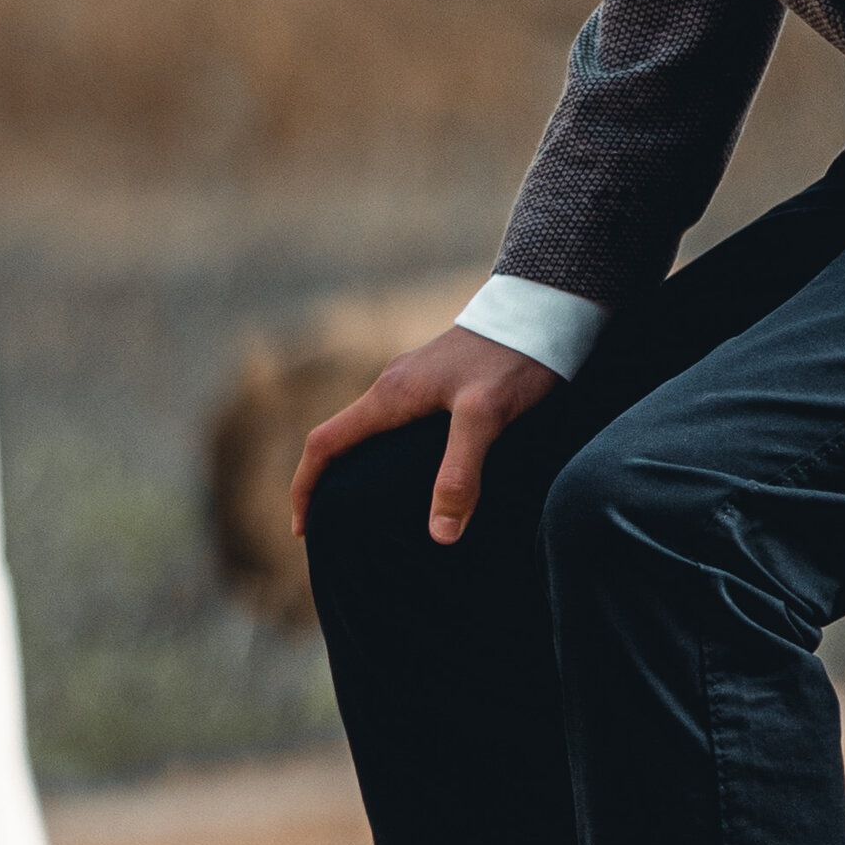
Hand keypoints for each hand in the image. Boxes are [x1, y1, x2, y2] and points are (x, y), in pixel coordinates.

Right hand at [292, 322, 561, 547]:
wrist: (542, 309)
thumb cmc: (511, 359)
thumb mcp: (485, 417)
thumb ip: (460, 473)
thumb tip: (440, 535)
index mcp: (390, 395)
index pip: (325, 442)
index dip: (306, 487)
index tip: (302, 528)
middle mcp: (394, 386)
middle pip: (342, 439)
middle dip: (329, 484)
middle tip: (336, 530)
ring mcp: (417, 382)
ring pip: (373, 432)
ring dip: (361, 469)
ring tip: (376, 513)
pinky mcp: (443, 383)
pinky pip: (401, 424)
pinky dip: (392, 456)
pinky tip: (424, 476)